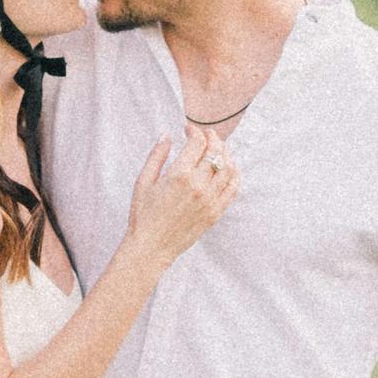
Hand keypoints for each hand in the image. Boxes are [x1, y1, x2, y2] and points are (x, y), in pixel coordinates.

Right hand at [126, 125, 238, 272]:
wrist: (151, 247)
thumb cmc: (143, 215)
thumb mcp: (143, 181)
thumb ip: (157, 156)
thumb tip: (167, 136)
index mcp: (179, 175)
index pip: (197, 143)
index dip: (194, 131)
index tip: (188, 130)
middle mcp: (198, 185)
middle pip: (215, 152)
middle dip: (212, 138)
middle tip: (206, 135)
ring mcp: (210, 200)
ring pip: (228, 168)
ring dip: (225, 153)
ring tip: (217, 149)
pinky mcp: (216, 212)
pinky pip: (233, 188)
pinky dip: (234, 174)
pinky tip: (229, 168)